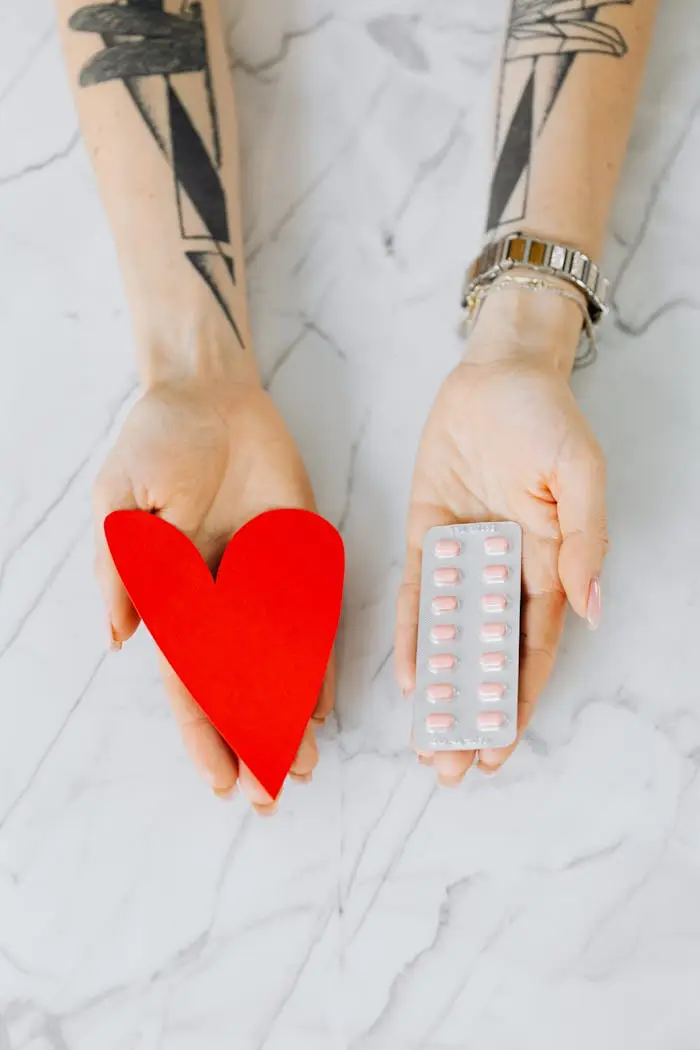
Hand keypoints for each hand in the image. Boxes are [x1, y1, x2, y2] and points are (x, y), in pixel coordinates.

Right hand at [93, 373, 330, 812]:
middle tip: (279, 793)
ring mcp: (260, 581)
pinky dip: (321, 661)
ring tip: (308, 764)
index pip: (189, 682)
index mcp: (173, 595)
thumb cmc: (157, 442)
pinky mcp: (299, 556)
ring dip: (290, 715)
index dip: (205, 733)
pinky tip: (326, 702)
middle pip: (238, 686)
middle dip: (254, 740)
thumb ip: (124, 569)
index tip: (224, 782)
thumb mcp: (122, 502)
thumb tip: (119, 640)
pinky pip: (314, 617)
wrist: (210, 392)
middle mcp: (219, 599)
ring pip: (279, 664)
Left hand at [395, 290, 607, 781]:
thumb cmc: (546, 418)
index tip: (500, 747)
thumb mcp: (580, 476)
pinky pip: (417, 593)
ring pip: (449, 635)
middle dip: (471, 711)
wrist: (496, 372)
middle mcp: (505, 570)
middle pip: (486, 655)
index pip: (532, 649)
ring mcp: (463, 555)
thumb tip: (591, 610)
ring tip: (426, 741)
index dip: (515, 700)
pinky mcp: (427, 534)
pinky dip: (412, 635)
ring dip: (439, 688)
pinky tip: (406, 677)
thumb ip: (585, 542)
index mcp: (550, 564)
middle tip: (453, 768)